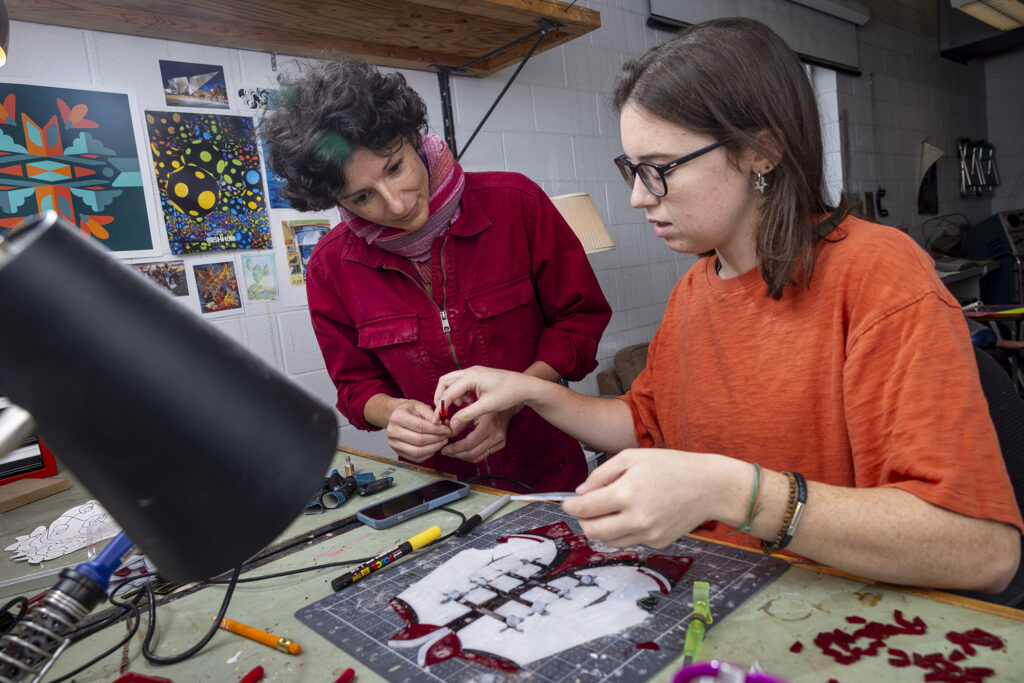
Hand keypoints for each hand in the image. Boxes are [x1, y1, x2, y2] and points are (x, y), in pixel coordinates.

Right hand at [385, 399, 451, 462]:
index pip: (420, 426)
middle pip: (419, 440)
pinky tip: (435, 447)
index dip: (436, 430)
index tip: (448, 430)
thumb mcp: (420, 406)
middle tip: (447, 436)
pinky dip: (428, 454)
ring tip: (443, 442)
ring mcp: (394, 443)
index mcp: (398, 417)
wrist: (395, 416)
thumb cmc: (409, 410)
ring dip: (434, 448)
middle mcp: (392, 431)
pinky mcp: (398, 452)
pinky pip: (416, 458)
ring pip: (417, 452)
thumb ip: (432, 415)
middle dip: (437, 439)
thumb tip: (445, 424)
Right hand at [434, 366, 533, 430]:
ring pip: (452, 382)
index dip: (440, 408)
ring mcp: (474, 372)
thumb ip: (467, 414)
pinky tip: (468, 403)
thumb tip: (452, 424)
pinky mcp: (478, 375)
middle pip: (444, 382)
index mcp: (471, 377)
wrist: (525, 386)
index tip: (436, 421)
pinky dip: (459, 393)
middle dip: (441, 398)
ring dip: (450, 395)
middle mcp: (470, 371)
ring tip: (459, 408)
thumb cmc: (509, 394)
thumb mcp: (487, 407)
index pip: (447, 393)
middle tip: (443, 413)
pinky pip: (460, 382)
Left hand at [440, 409, 513, 462]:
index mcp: (489, 426)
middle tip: (445, 451)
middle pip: (472, 454)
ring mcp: (500, 443)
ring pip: (477, 457)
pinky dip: (471, 455)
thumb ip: (461, 420)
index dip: (454, 448)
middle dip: (456, 454)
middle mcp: (496, 437)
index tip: (444, 448)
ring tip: (451, 452)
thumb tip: (447, 431)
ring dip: (462, 457)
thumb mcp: (474, 408)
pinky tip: (462, 450)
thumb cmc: (489, 403)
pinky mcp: (500, 445)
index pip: (468, 444)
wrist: (506, 405)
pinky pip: (482, 455)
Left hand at [562, 448, 740, 547]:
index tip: (567, 503)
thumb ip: (602, 474)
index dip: (571, 507)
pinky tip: (634, 515)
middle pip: (592, 531)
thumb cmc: (672, 466)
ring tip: (609, 511)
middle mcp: (636, 519)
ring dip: (601, 528)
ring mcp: (648, 534)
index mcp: (627, 494)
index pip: (585, 509)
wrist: (709, 486)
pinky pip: (630, 541)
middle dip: (583, 521)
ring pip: (608, 541)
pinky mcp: (658, 543)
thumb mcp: (633, 457)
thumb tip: (581, 492)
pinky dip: (623, 531)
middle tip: (586, 509)